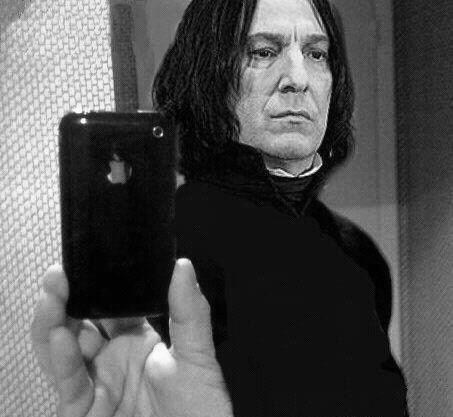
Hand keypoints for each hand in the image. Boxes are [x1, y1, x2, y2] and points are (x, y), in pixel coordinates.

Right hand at [31, 259, 232, 416]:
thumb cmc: (200, 411)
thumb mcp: (197, 357)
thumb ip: (190, 313)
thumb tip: (182, 266)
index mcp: (139, 341)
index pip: (112, 305)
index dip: (99, 285)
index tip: (90, 262)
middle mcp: (113, 359)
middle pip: (81, 321)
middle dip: (67, 296)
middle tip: (60, 274)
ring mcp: (96, 383)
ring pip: (63, 347)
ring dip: (53, 320)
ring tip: (52, 293)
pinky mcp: (83, 411)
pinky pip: (68, 382)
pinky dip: (61, 359)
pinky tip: (60, 335)